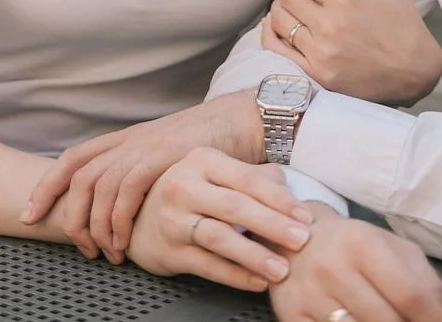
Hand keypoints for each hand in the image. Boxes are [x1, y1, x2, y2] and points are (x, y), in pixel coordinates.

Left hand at [20, 91, 262, 259]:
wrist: (245, 119)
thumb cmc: (211, 145)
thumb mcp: (168, 156)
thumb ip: (143, 172)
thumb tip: (118, 205)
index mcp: (128, 138)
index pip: (75, 158)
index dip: (47, 184)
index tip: (30, 213)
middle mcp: (131, 139)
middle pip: (80, 173)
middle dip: (68, 213)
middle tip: (78, 248)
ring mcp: (148, 144)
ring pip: (101, 184)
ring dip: (97, 224)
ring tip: (107, 253)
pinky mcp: (167, 153)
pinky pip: (129, 187)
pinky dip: (120, 217)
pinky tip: (125, 239)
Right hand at [127, 148, 313, 290]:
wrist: (136, 216)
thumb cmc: (189, 192)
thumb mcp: (216, 174)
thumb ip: (252, 176)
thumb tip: (285, 183)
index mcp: (202, 160)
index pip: (247, 179)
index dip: (279, 199)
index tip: (305, 216)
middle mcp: (184, 185)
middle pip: (235, 207)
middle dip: (272, 225)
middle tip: (302, 241)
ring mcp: (173, 219)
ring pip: (219, 237)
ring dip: (254, 255)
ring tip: (282, 269)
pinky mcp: (167, 251)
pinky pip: (207, 265)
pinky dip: (235, 275)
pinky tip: (257, 282)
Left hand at [263, 0, 441, 103]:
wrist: (415, 69)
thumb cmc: (400, 18)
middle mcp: (330, 26)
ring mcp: (322, 54)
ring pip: (280, 21)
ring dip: (284, 12)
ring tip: (299, 11)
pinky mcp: (317, 76)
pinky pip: (276, 51)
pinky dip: (272, 36)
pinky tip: (284, 29)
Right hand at [269, 206, 441, 321]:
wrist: (292, 236)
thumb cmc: (351, 246)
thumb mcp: (390, 246)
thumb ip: (421, 278)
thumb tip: (440, 317)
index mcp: (362, 243)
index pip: (408, 295)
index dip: (433, 320)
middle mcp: (332, 267)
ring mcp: (309, 294)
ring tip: (382, 320)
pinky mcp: (291, 315)